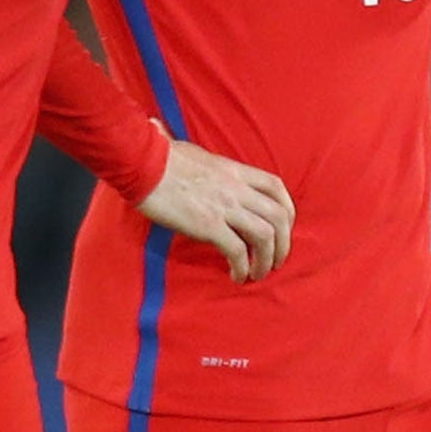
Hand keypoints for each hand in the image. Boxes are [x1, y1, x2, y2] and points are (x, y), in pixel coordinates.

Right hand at [136, 138, 294, 281]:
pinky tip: (235, 275)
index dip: (287, 212)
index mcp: (236, 171)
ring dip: (266, 260)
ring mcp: (224, 206)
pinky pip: (237, 251)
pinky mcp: (208, 224)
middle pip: (278, 217)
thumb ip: (213, 168)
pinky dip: (242, 267)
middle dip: (283, 244)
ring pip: (264, 236)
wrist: (143, 163)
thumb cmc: (163, 157)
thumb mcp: (199, 156)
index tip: (282, 230)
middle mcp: (237, 188)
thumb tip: (216, 177)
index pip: (276, 188)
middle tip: (275, 261)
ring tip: (257, 274)